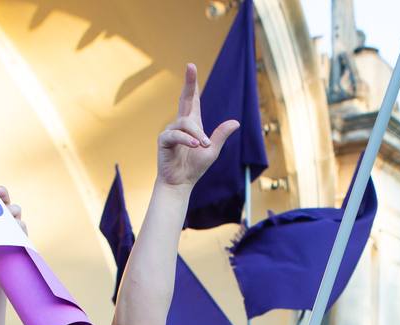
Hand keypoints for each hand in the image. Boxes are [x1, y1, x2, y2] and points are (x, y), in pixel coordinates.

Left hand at [0, 185, 22, 265]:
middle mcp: (3, 213)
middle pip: (5, 197)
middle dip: (2, 193)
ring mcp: (13, 223)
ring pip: (16, 209)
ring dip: (10, 210)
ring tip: (4, 213)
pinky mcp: (21, 235)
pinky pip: (22, 225)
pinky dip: (17, 225)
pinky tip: (13, 226)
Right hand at [156, 64, 238, 188]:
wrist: (180, 183)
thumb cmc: (195, 168)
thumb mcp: (212, 150)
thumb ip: (221, 135)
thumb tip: (236, 122)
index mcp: (193, 123)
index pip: (192, 99)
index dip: (191, 84)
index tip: (191, 66)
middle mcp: (181, 123)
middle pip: (184, 98)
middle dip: (188, 82)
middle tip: (190, 65)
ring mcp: (171, 131)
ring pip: (185, 123)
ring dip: (197, 134)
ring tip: (203, 146)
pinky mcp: (164, 140)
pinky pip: (175, 135)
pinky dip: (187, 140)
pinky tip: (195, 146)